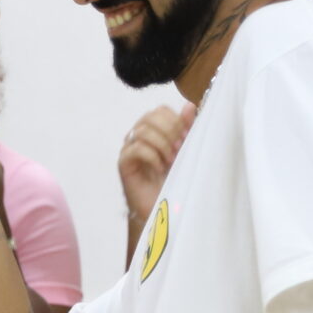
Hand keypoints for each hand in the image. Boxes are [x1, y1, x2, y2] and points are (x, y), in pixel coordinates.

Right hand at [119, 103, 193, 224]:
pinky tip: (159, 168)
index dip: (176, 120)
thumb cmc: (172, 178)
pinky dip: (152, 157)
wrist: (162, 206)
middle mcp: (137, 136)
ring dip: (162, 145)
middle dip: (169, 131)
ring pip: (143, 131)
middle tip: (178, 149)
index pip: (160, 111)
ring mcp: (128, 148)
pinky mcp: (123, 163)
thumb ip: (186, 128)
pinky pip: (136, 149)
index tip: (186, 138)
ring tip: (170, 161)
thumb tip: (189, 106)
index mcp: (152, 130)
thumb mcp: (184, 150)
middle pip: (150, 116)